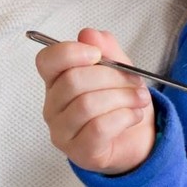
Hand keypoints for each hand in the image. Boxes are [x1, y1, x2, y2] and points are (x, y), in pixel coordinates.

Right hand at [36, 27, 154, 174]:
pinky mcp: (79, 152)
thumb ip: (106, 49)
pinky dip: (124, 117)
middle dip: (112, 77)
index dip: (70, 52)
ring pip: (86, 105)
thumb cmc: (121, 101)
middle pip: (73, 81)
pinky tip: (134, 115)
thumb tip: (89, 35)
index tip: (98, 55)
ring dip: (122, 98)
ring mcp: (62, 132)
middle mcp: (53, 106)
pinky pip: (99, 128)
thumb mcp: (119, 69)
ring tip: (140, 99)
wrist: (137, 138)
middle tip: (135, 82)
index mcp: (57, 80)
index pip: (47, 61)